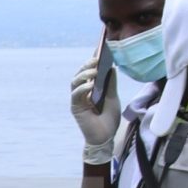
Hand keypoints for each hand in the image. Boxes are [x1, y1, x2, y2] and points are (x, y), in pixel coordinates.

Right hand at [70, 48, 118, 162]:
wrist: (106, 137)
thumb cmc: (109, 119)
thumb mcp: (113, 97)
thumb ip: (110, 84)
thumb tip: (111, 67)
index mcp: (91, 88)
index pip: (89, 71)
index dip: (92, 60)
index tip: (99, 49)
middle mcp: (82, 92)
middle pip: (80, 74)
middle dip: (86, 65)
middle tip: (96, 60)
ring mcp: (78, 99)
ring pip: (75, 82)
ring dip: (83, 75)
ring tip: (94, 72)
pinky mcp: (76, 108)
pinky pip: (76, 95)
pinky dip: (82, 89)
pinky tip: (90, 86)